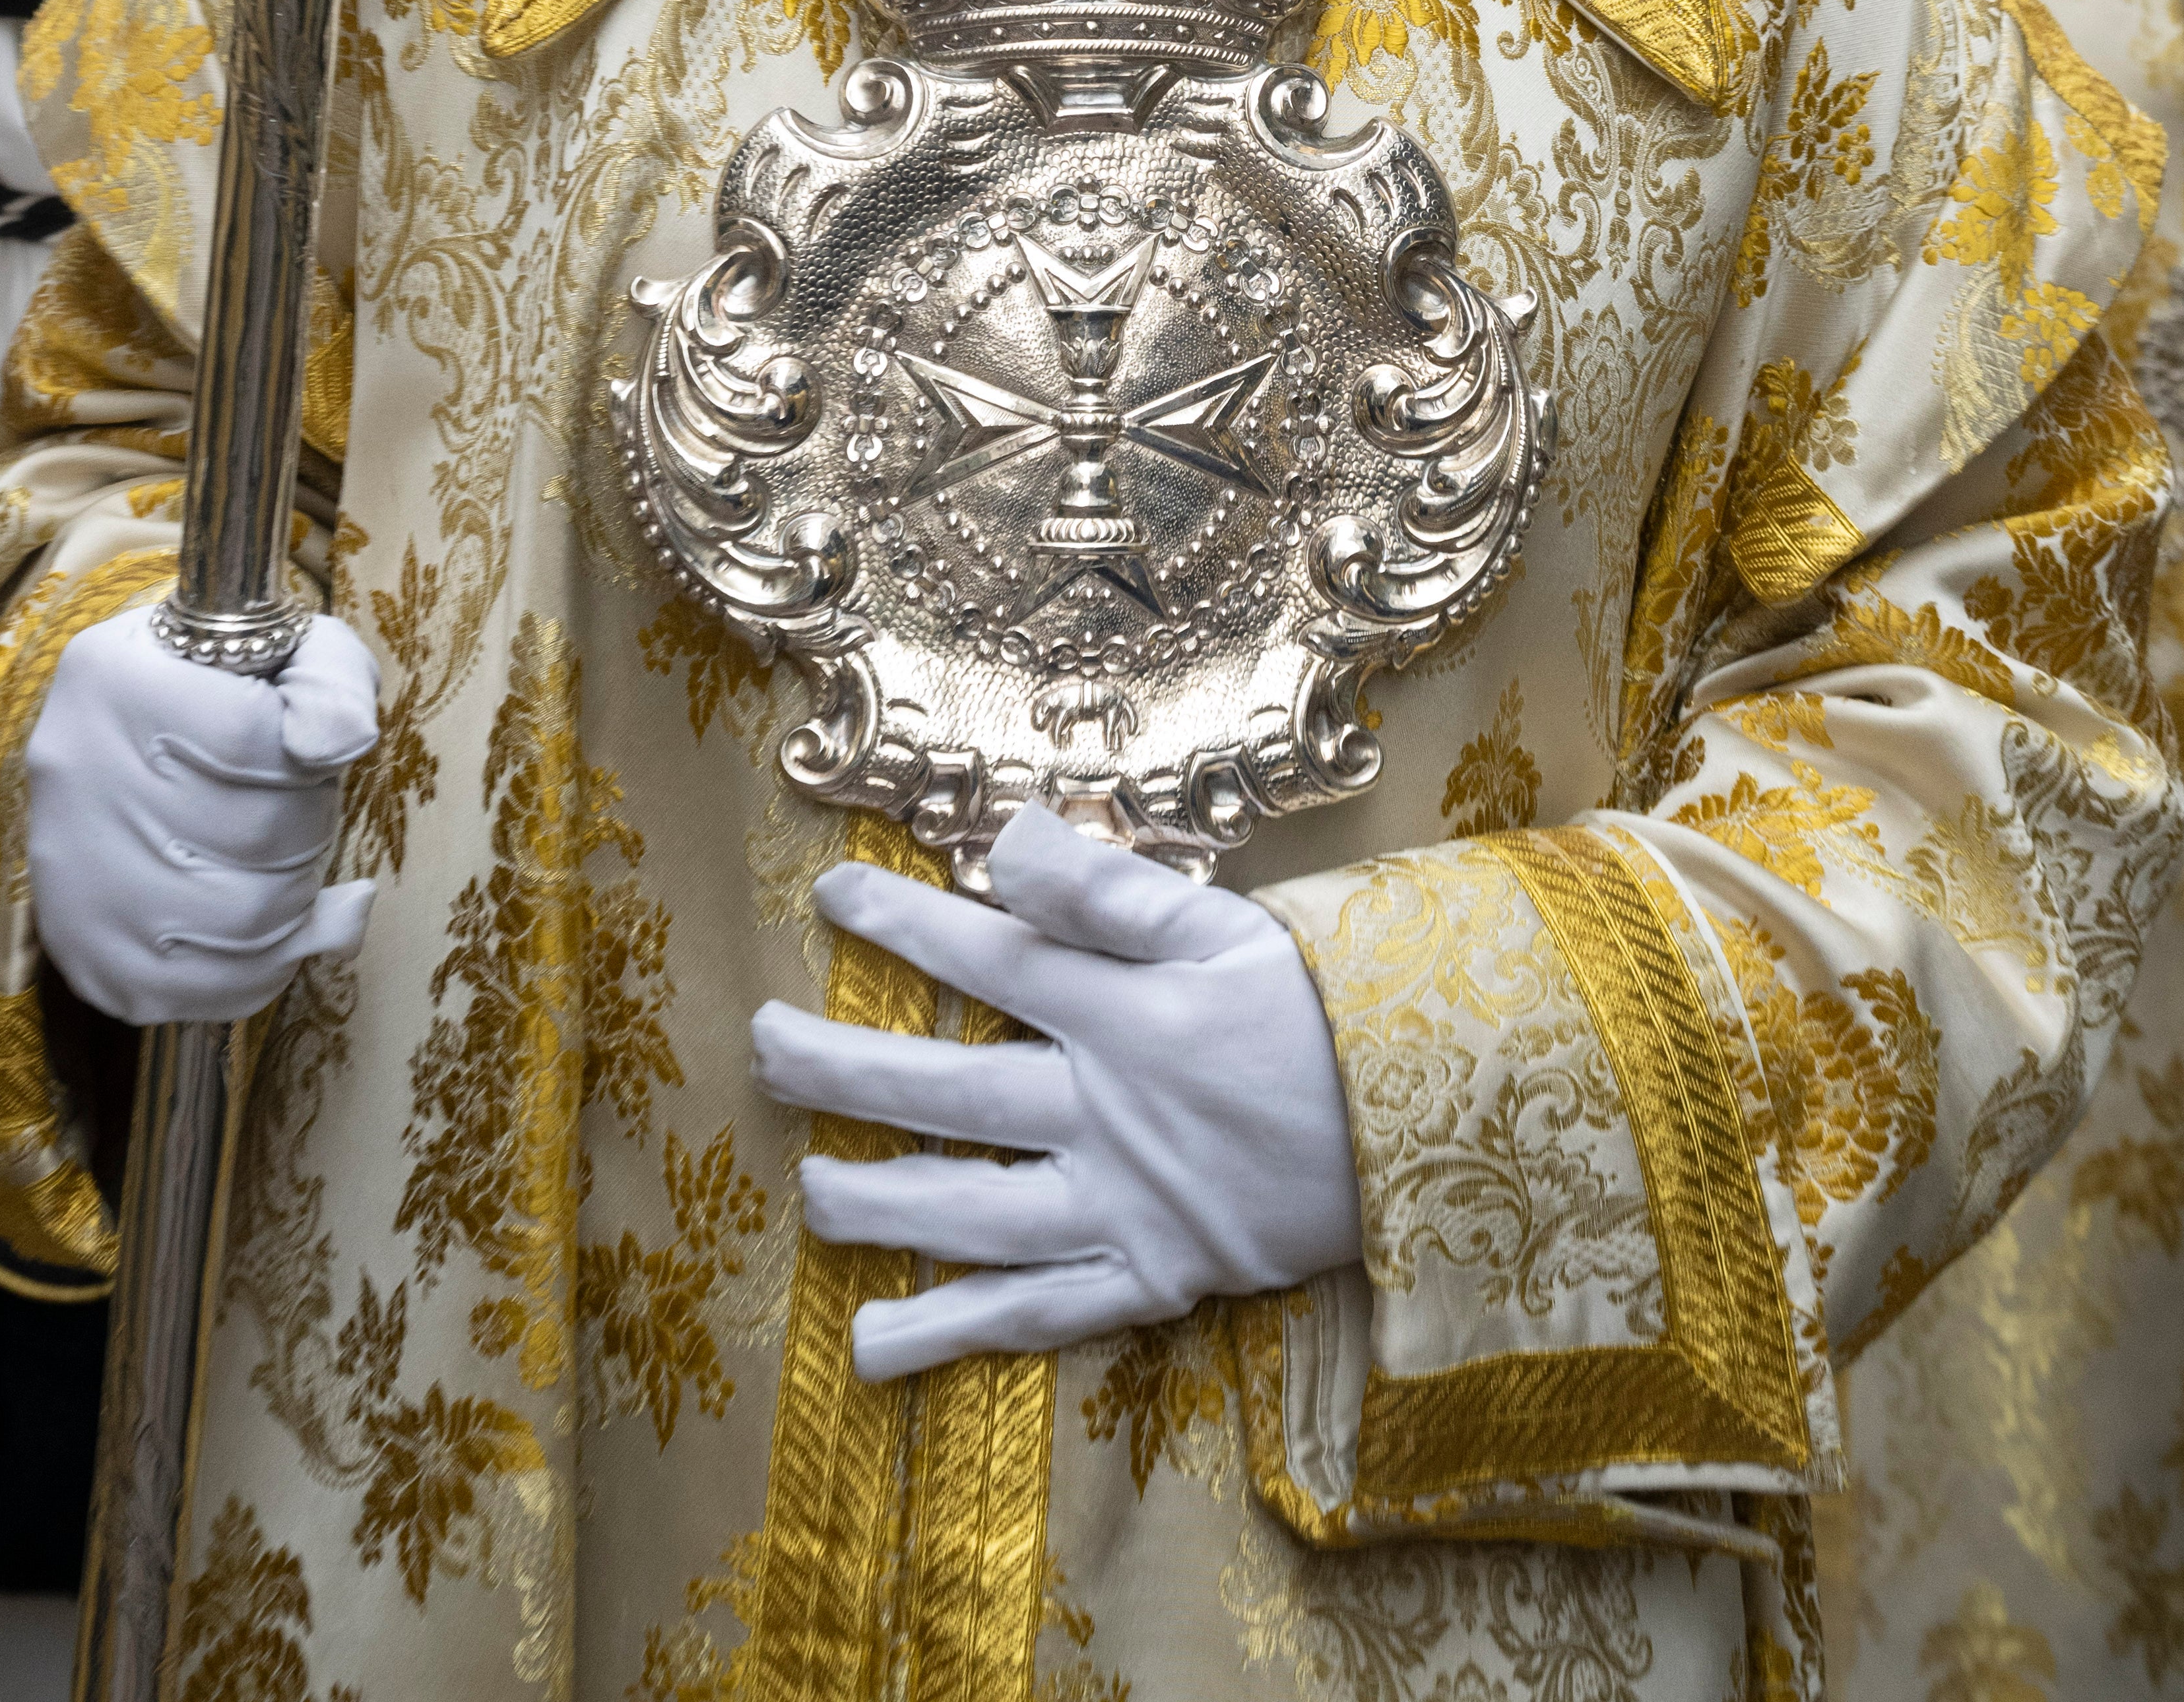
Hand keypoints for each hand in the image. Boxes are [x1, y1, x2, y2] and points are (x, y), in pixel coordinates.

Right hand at [23, 601, 379, 1027]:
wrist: (119, 743)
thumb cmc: (215, 690)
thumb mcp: (277, 646)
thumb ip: (328, 677)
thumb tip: (340, 743)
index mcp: (119, 680)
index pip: (256, 739)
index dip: (313, 757)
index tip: (315, 753)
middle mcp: (79, 774)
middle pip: (258, 835)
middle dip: (313, 827)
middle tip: (306, 809)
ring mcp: (73, 875)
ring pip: (242, 922)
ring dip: (300, 899)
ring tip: (296, 866)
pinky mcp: (85, 954)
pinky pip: (205, 990)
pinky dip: (269, 967)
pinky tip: (283, 927)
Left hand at [748, 799, 1361, 1380]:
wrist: (1421, 1124)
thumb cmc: (1316, 1009)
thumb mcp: (1221, 922)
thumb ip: (1107, 887)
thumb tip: (1008, 839)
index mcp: (1123, 1013)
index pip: (988, 955)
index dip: (902, 921)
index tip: (830, 896)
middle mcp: (1104, 1114)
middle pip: (949, 1089)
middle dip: (844, 1068)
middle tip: (762, 1045)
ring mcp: (1118, 1207)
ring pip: (970, 1211)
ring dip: (877, 1201)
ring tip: (806, 1188)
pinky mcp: (1145, 1279)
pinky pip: (1033, 1314)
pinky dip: (951, 1331)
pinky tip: (871, 1343)